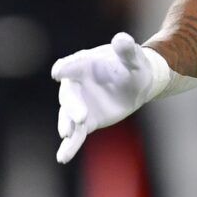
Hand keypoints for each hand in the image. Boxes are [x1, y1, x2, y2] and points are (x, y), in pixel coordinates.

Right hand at [51, 32, 170, 163]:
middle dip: (72, 106)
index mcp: (84, 63)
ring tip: (66, 135)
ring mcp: (79, 104)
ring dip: (67, 125)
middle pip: (69, 95)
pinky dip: (69, 146)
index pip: (72, 65)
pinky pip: (76, 134)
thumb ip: (127, 50)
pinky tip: (63, 158)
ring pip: (68, 116)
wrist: (137, 83)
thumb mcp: (135, 58)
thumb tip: (122, 39)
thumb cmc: (134, 66)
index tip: (58, 72)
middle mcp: (76, 84)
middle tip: (81, 117)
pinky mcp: (86, 121)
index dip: (65, 68)